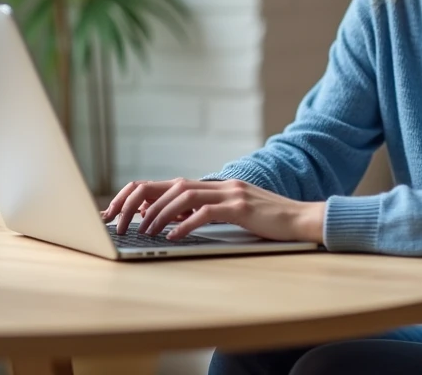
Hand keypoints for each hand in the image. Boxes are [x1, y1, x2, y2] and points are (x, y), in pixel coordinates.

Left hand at [101, 178, 324, 242]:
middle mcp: (219, 185)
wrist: (303, 221)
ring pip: (184, 196)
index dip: (140, 195)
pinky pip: (207, 212)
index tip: (119, 212)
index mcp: (213, 187)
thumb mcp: (231, 215)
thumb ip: (203, 213)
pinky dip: (186, 224)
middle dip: (139, 202)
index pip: (168, 184)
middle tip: (120, 221)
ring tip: (143, 231)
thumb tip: (169, 220)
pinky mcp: (242, 207)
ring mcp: (231, 193)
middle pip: (169, 185)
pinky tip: (173, 237)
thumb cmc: (267, 223)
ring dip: (158, 214)